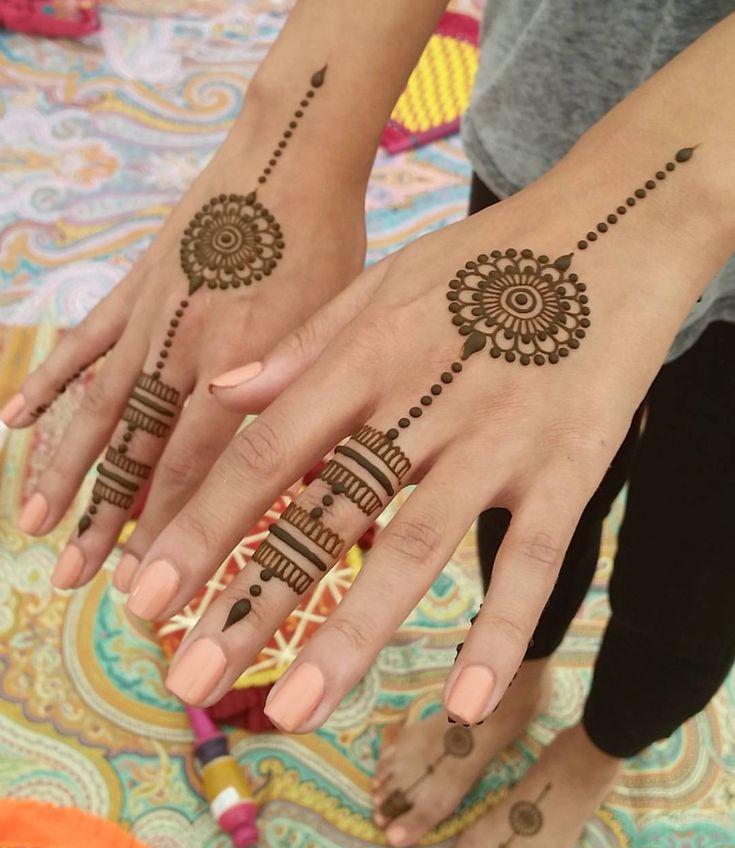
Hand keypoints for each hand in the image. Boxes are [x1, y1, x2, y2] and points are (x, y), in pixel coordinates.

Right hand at [6, 69, 365, 591]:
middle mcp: (185, 351)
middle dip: (105, 519)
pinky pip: (84, 343)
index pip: (196, 469)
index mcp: (241, 367)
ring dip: (64, 468)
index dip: (170, 531)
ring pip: (96, 406)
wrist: (291, 154)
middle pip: (135, 450)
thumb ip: (303, 400)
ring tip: (36, 523)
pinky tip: (16, 419)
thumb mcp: (337, 328)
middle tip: (74, 576)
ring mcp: (151, 318)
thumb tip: (301, 476)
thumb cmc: (327, 244)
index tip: (149, 583)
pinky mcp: (134, 286)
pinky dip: (50, 383)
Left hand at [125, 139, 722, 726]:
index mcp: (369, 356)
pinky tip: (463, 701)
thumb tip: (221, 393)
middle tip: (186, 680)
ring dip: (349, 635)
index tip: (145, 593)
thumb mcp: (386, 279)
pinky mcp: (569, 467)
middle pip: (326, 516)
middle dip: (251, 602)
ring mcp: (498, 441)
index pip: (267, 454)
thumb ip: (306, 343)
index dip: (201, 526)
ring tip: (290, 709)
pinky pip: (531, 559)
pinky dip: (499, 631)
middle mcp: (422, 404)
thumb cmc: (489, 260)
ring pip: (414, 548)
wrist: (612, 231)